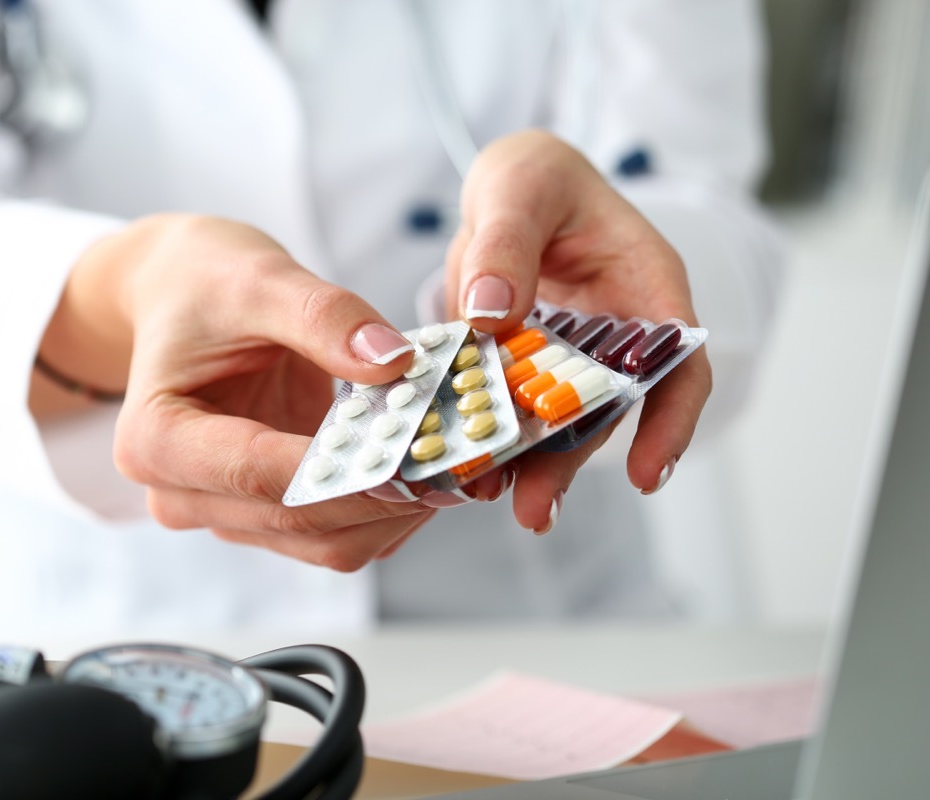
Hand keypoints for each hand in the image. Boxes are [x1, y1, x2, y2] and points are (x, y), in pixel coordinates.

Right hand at [37, 213, 435, 569]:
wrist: (184, 296)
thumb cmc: (204, 283)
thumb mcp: (259, 278)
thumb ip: (323, 317)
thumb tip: (394, 361)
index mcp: (156, 440)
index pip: (257, 471)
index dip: (341, 472)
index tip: (418, 453)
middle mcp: (182, 494)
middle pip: (299, 522)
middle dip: (385, 496)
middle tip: (466, 459)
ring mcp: (227, 511)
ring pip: (327, 542)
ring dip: (396, 511)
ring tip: (460, 462)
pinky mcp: (270, 513)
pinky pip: (340, 531)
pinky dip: (390, 508)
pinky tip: (430, 465)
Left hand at [447, 131, 712, 529]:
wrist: (507, 188)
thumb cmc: (534, 175)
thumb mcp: (519, 186)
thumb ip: (506, 242)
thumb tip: (491, 311)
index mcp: (645, 285)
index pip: (678, 362)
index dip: (670, 422)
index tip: (646, 475)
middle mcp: (615, 332)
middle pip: (608, 410)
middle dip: (573, 463)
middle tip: (534, 509)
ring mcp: (570, 356)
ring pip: (559, 422)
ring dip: (531, 465)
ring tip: (495, 499)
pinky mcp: (525, 369)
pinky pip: (514, 410)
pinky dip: (494, 438)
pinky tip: (466, 468)